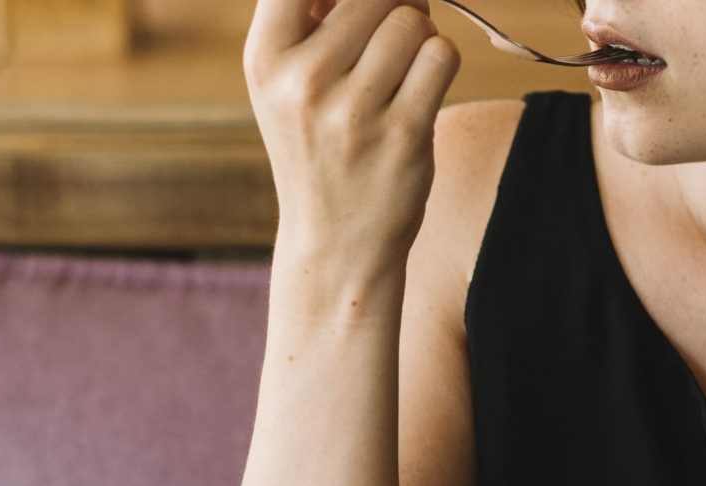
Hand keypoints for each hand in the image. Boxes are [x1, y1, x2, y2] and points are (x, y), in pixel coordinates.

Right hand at [245, 0, 460, 276]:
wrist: (334, 242)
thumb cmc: (316, 147)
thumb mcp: (285, 84)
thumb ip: (312, 18)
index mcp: (264, 59)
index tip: (350, 7)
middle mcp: (302, 80)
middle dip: (393, 4)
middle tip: (388, 36)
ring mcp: (353, 110)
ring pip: (412, 20)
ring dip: (418, 36)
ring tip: (400, 71)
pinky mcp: (403, 133)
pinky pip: (441, 54)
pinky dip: (439, 62)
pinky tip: (418, 91)